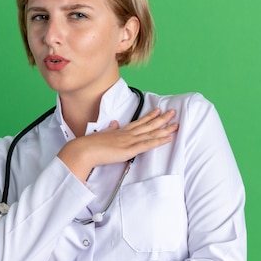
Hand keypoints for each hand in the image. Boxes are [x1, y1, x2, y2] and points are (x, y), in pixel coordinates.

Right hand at [58, 108, 177, 180]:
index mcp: (121, 131)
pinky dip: (159, 141)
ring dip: (164, 128)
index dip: (150, 116)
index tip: (158, 110)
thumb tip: (114, 123)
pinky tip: (168, 138)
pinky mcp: (129, 150)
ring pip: (151, 133)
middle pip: (148, 125)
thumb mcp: (102, 134)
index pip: (139, 122)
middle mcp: (127, 134)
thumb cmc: (90, 145)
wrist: (84, 150)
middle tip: (173, 112)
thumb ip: (110, 129)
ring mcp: (129, 141)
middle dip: (162, 118)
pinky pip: (147, 145)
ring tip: (176, 123)